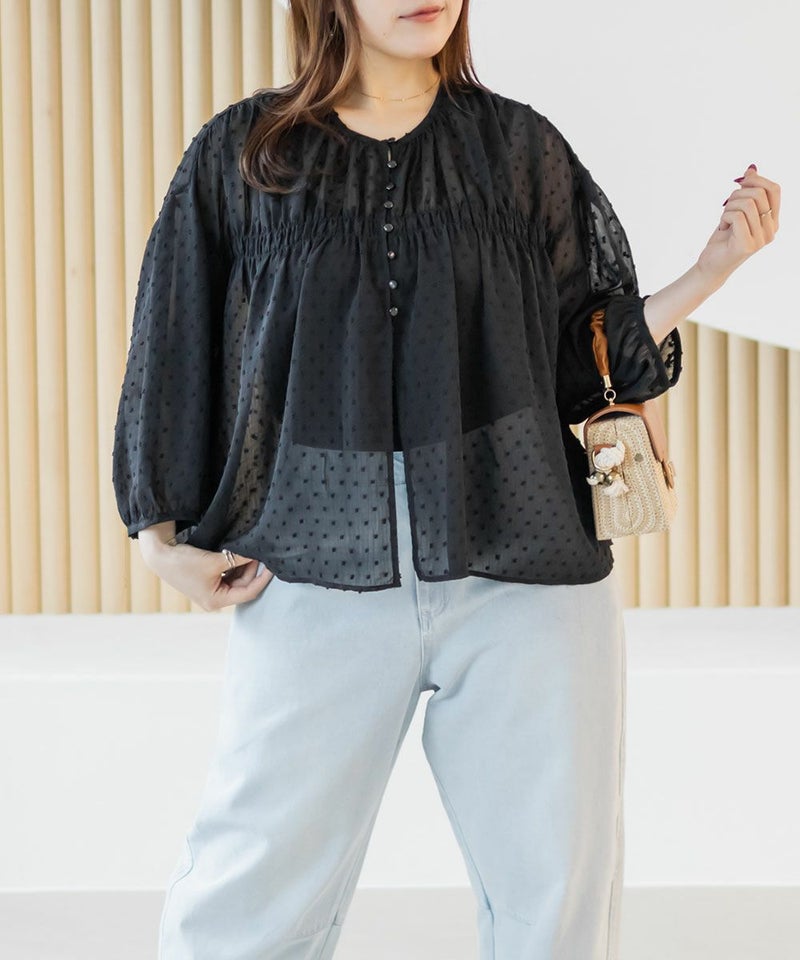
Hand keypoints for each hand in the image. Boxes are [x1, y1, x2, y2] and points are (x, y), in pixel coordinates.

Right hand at [139, 531, 273, 610]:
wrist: (159, 554)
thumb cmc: (183, 561)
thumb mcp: (215, 560)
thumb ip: (238, 559)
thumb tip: (258, 555)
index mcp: (216, 601)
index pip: (248, 592)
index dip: (262, 579)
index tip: (273, 566)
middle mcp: (214, 599)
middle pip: (243, 584)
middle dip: (252, 568)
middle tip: (260, 551)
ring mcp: (210, 590)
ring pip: (235, 578)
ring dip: (243, 565)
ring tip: (250, 550)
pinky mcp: (206, 580)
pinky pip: (227, 574)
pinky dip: (234, 564)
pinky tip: (239, 553)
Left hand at [696, 163, 780, 286]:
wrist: (711, 266)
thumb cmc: (724, 238)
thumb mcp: (736, 211)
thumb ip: (747, 192)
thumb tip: (751, 169)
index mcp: (772, 220)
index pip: (774, 189)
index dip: (757, 180)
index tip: (741, 183)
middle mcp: (770, 230)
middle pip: (759, 193)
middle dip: (738, 194)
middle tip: (727, 206)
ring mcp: (760, 239)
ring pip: (747, 203)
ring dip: (729, 207)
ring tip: (725, 219)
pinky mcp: (746, 245)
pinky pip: (736, 216)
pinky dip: (724, 217)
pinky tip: (722, 228)